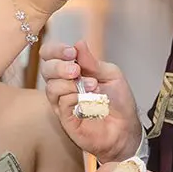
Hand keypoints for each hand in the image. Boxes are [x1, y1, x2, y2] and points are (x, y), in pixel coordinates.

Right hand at [41, 41, 143, 163]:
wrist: (126, 128)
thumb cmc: (119, 102)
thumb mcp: (111, 75)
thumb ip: (93, 62)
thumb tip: (78, 43)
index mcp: (73, 70)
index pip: (51, 55)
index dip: (56, 50)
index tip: (71, 51)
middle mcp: (64, 85)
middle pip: (46, 69)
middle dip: (59, 66)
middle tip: (77, 70)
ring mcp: (62, 103)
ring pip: (51, 87)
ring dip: (69, 83)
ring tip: (92, 86)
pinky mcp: (65, 119)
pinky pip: (60, 104)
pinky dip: (73, 97)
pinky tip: (87, 99)